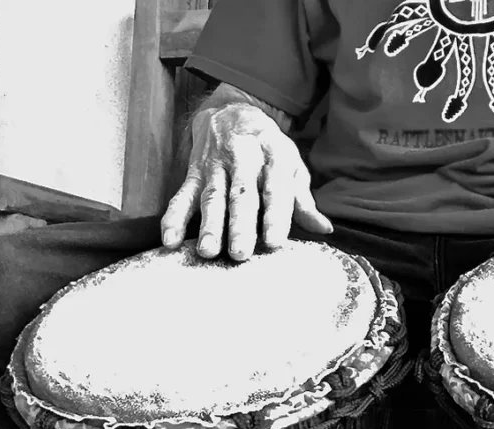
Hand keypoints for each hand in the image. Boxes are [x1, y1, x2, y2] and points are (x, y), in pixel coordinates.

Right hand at [160, 103, 331, 260]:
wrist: (230, 111)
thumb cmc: (268, 148)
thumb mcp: (291, 165)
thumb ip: (304, 199)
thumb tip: (325, 229)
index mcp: (273, 157)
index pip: (275, 189)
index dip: (275, 216)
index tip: (274, 242)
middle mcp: (243, 159)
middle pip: (241, 195)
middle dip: (240, 225)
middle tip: (240, 253)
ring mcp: (215, 166)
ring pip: (211, 197)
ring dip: (208, 225)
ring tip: (207, 251)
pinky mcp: (193, 172)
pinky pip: (182, 195)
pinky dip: (173, 217)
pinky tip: (169, 240)